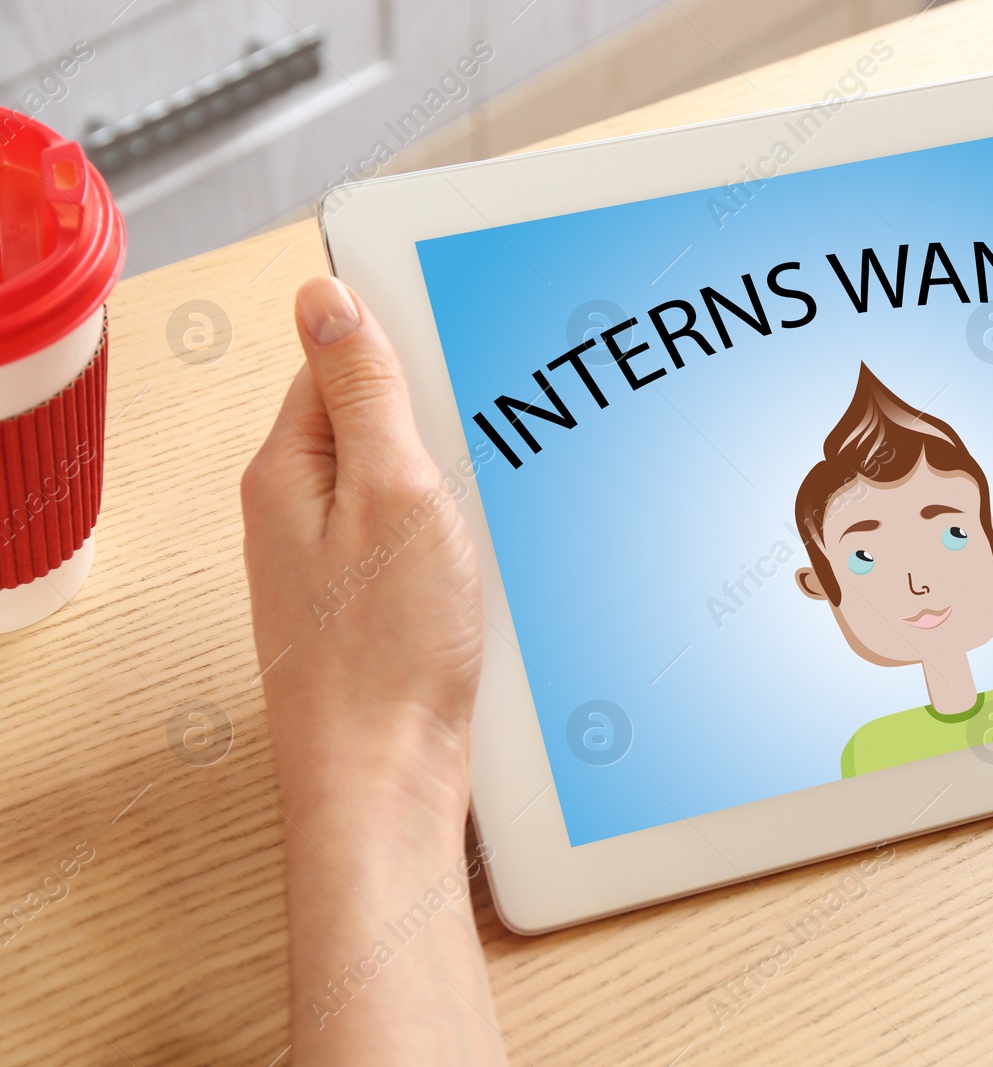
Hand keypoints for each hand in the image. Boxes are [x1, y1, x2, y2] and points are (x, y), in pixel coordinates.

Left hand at [242, 277, 504, 1064]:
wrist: (385, 777)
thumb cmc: (383, 654)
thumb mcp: (391, 495)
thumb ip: (363, 395)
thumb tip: (324, 299)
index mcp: (289, 470)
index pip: (337, 361)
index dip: (406, 344)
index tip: (465, 342)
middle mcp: (300, 509)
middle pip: (372, 419)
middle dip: (439, 418)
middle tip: (496, 432)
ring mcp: (333, 558)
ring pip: (399, 478)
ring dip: (452, 477)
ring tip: (496, 496)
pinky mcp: (369, 600)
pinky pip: (413, 533)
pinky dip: (454, 529)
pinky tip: (487, 550)